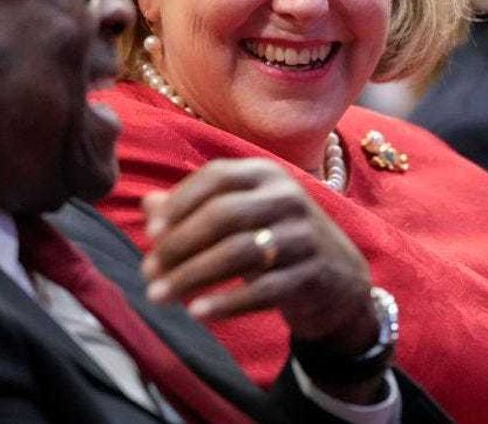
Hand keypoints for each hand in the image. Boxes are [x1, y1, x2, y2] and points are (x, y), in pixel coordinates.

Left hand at [140, 158, 378, 352]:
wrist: (339, 278)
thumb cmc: (276, 238)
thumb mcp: (242, 214)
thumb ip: (196, 206)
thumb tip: (148, 206)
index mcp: (265, 174)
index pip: (216, 177)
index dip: (180, 202)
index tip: (151, 233)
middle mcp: (286, 197)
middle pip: (223, 215)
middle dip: (179, 245)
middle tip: (148, 272)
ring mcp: (302, 236)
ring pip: (238, 252)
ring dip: (192, 276)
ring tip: (160, 296)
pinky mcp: (312, 274)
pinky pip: (263, 290)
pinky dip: (227, 302)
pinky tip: (198, 313)